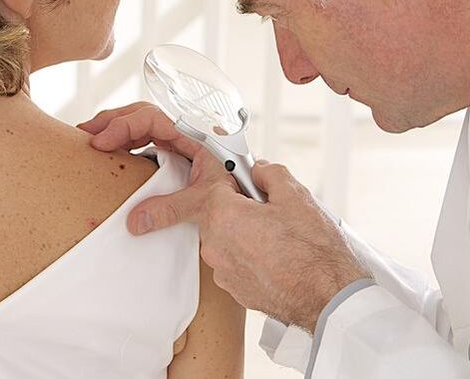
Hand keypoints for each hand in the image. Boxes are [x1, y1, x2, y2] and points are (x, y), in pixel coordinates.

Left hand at [79, 103, 370, 330]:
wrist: (327, 297)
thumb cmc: (313, 249)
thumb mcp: (294, 195)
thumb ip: (267, 175)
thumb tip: (257, 172)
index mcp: (224, 215)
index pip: (189, 197)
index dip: (173, 200)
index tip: (142, 215)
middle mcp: (216, 244)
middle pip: (214, 215)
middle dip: (234, 208)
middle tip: (265, 210)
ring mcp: (223, 270)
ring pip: (226, 239)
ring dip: (244, 233)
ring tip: (278, 238)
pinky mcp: (234, 289)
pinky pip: (234, 261)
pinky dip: (249, 255)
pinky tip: (276, 257)